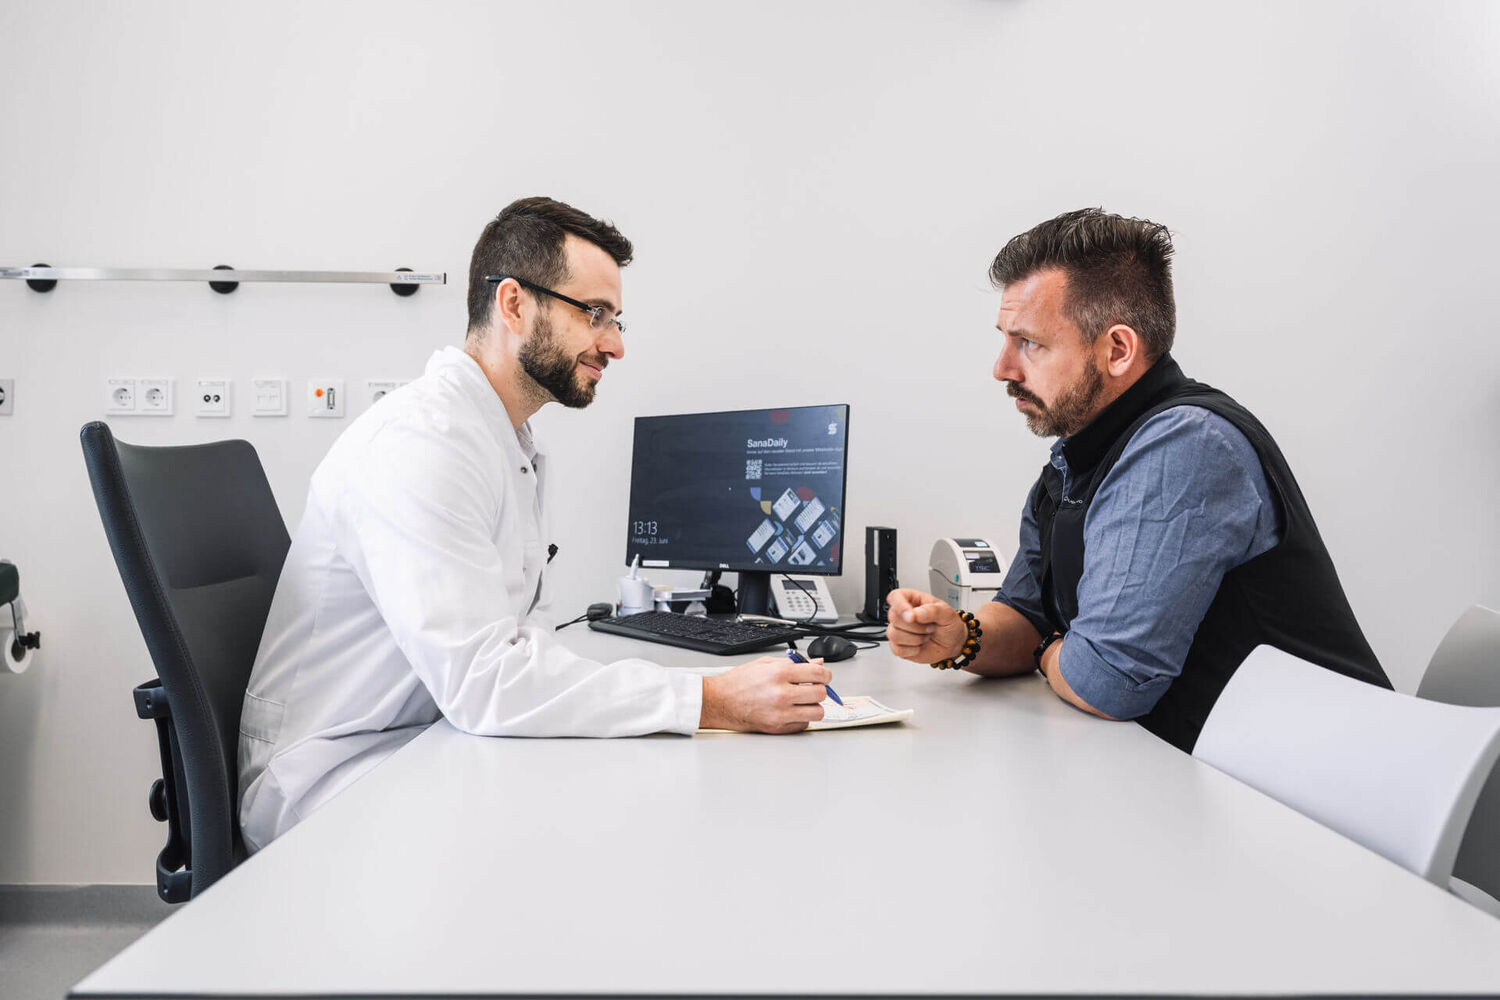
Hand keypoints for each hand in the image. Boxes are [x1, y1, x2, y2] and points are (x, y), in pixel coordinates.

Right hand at [700, 655, 831, 733]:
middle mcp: (781, 694)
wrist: (719, 702)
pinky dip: (802, 718)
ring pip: (817, 712)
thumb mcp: (765, 664)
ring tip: (803, 701)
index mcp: (779, 674)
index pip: (818, 673)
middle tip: (812, 688)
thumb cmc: (738, 683)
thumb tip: (817, 663)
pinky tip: (792, 710)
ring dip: (814, 706)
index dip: (825, 674)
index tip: (824, 676)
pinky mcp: (778, 727)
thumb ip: (794, 663)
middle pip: (821, 694)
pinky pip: (804, 724)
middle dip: (820, 689)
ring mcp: (781, 713)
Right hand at [886, 588, 966, 663]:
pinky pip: (897, 649)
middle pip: (894, 618)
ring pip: (894, 634)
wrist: (951, 644)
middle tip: (930, 627)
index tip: (911, 617)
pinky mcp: (898, 646)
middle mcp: (902, 614)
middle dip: (916, 627)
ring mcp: (898, 630)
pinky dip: (912, 650)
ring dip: (916, 639)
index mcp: (912, 600)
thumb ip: (932, 610)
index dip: (900, 606)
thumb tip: (915, 613)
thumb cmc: (948, 625)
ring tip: (926, 636)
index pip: (896, 597)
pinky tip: (920, 646)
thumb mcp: (947, 614)